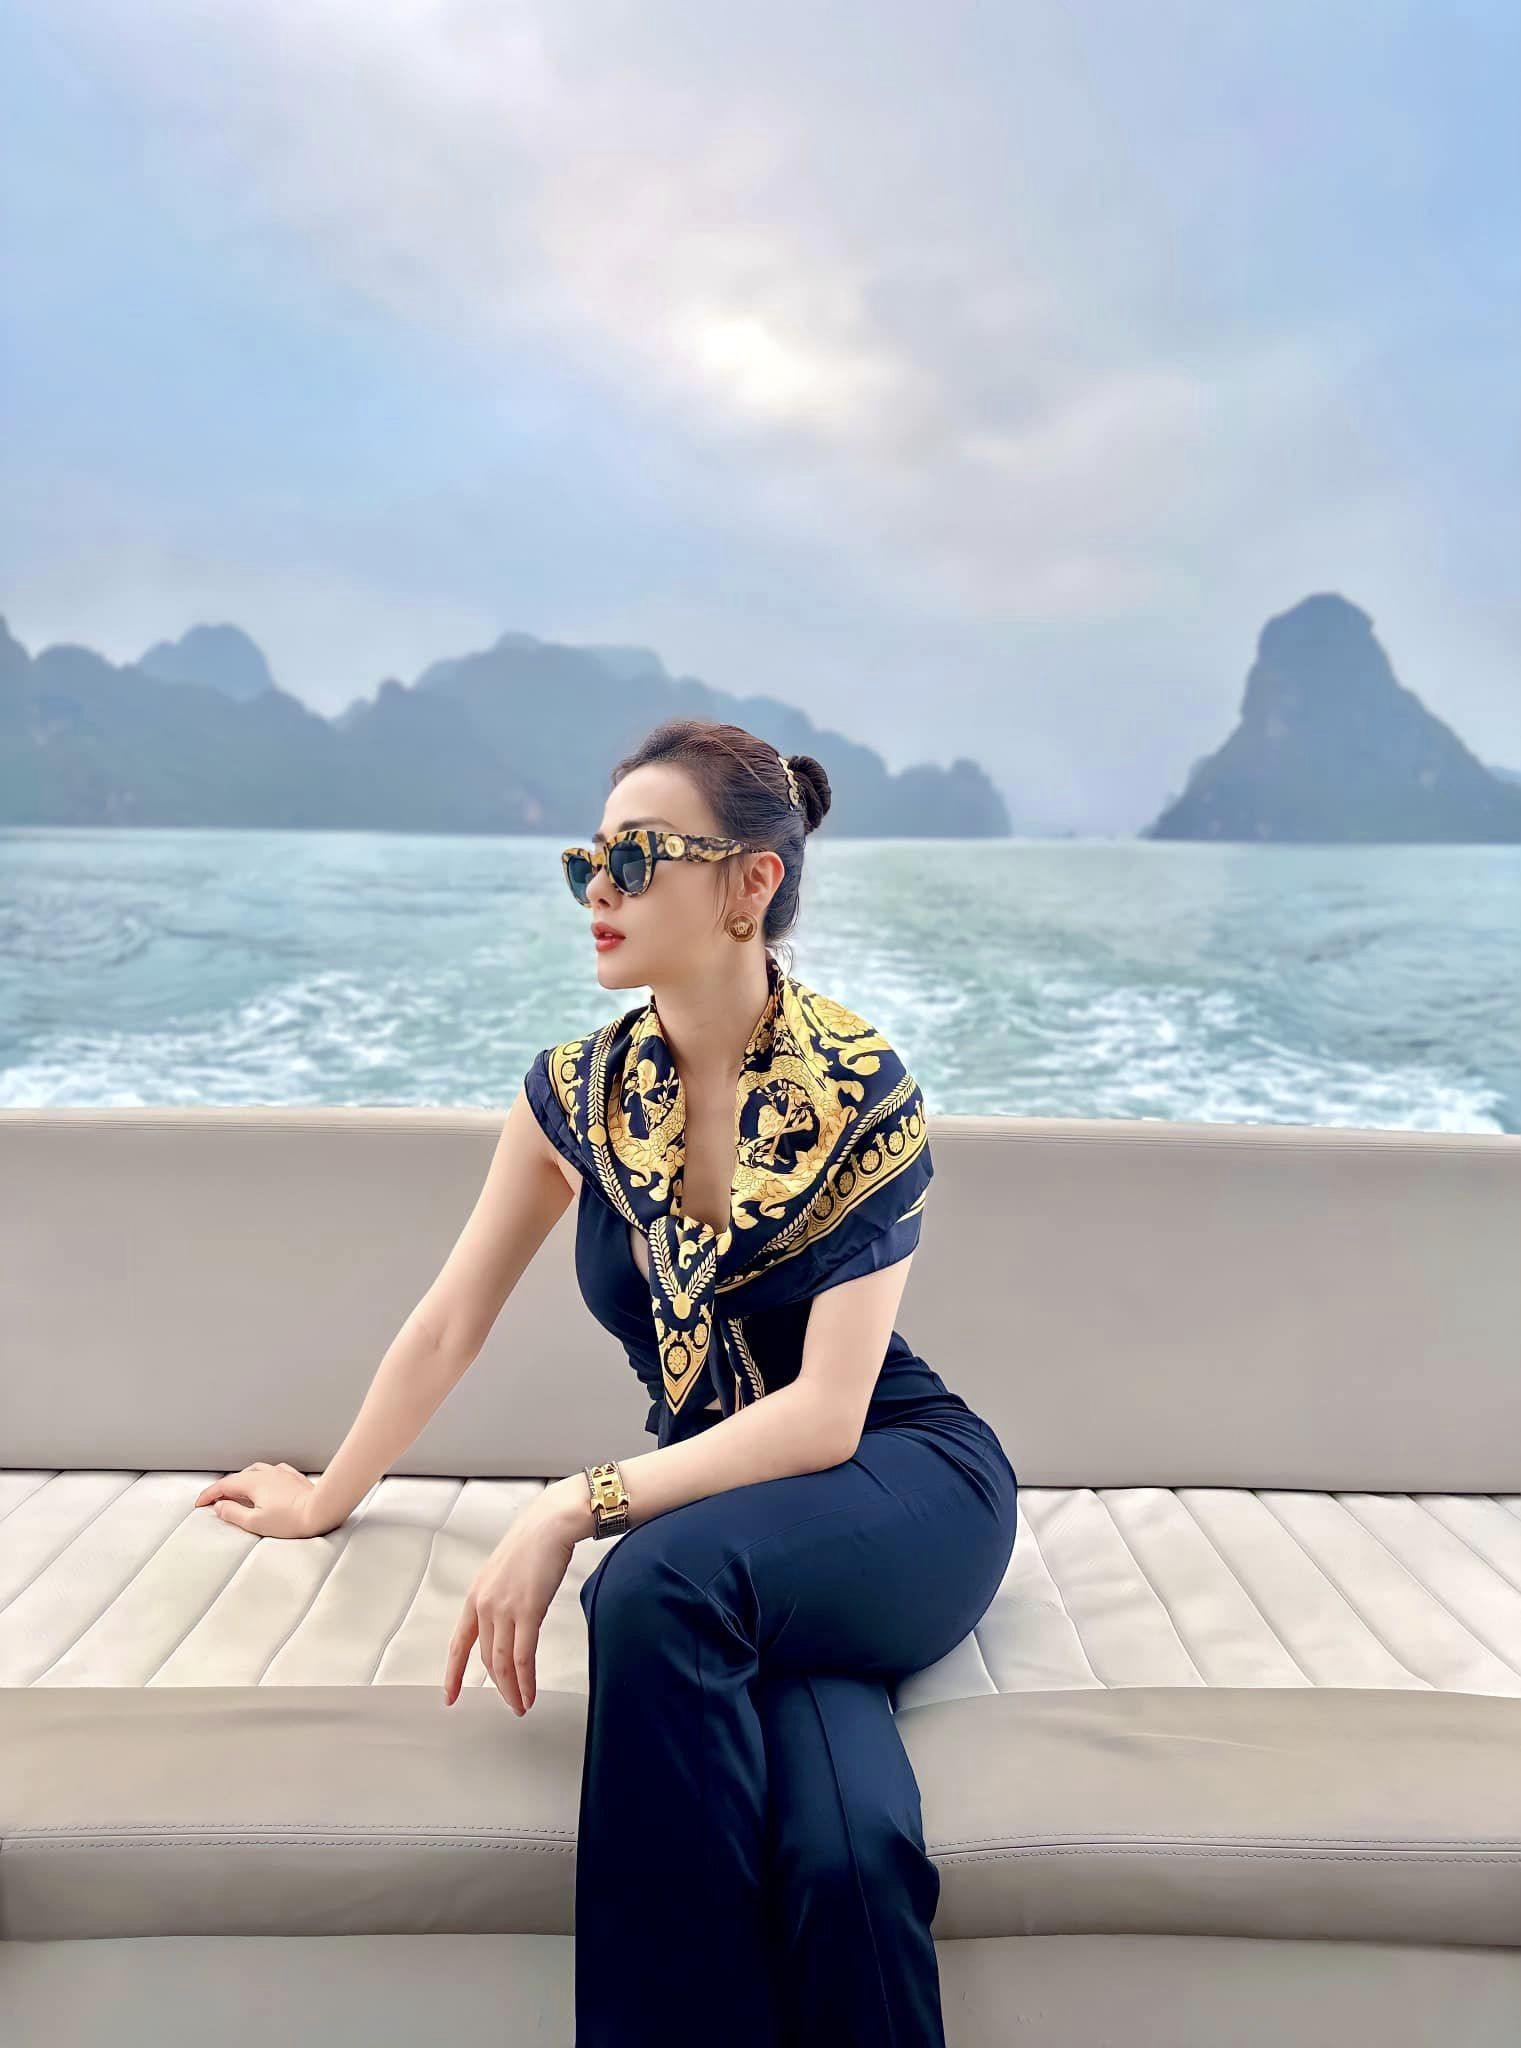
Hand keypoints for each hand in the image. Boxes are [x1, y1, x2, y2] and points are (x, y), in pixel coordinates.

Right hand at [195, 1462, 318, 1538]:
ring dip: (242, 1480)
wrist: (322, 1510)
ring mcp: (281, 1473)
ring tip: (237, 1492)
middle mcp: (266, 1473)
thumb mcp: (255, 1523)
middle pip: (238, 1477)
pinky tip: (264, 1482)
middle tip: (214, 1501)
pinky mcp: (293, 1477)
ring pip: (255, 1471)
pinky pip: (271, 1471)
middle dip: (223, 1488)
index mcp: (254, 1483)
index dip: (209, 1495)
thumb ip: (234, 1513)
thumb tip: (220, 1506)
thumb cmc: (291, 1520)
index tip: (200, 1504)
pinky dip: (260, 1477)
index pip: (224, 1485)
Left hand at [443, 1481, 588, 1715]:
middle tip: (510, 1703)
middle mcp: (484, 1605)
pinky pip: (523, 1656)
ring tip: (520, 1705)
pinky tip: (529, 1693)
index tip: (450, 1696)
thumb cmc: (533, 1542)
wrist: (550, 1524)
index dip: (452, 1674)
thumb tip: (505, 1620)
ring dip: (512, 1690)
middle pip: (486, 1659)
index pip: (458, 1644)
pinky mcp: (528, 1611)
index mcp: (475, 1597)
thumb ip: (499, 1598)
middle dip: (498, 1687)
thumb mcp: (503, 1573)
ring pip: (502, 1663)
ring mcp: (504, 1609)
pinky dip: (526, 1681)